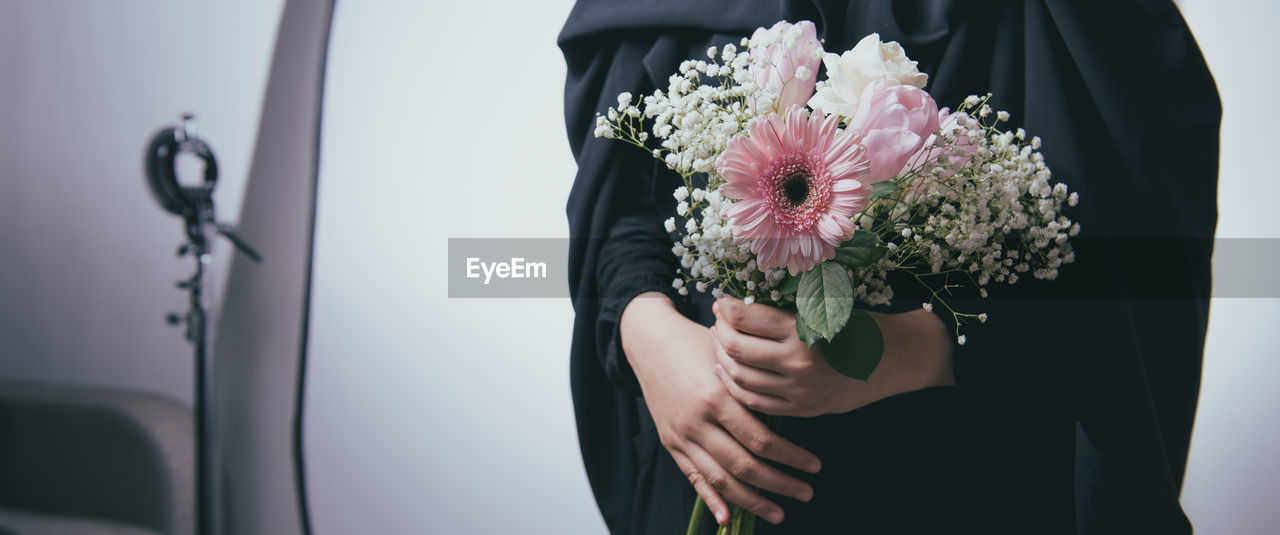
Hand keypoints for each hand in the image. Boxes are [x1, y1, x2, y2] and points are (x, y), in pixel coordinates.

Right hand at [621, 293, 821, 525]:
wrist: (650, 343)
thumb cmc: (697, 345)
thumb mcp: (728, 359)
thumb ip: (754, 387)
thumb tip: (795, 408)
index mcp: (716, 397)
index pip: (761, 440)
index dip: (791, 457)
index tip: (814, 466)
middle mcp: (697, 422)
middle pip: (744, 466)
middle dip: (779, 484)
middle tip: (806, 492)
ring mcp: (682, 436)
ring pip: (720, 480)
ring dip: (753, 501)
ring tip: (779, 512)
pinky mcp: (671, 444)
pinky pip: (693, 478)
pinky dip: (711, 501)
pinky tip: (727, 518)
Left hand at [711, 297, 954, 416]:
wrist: (894, 360)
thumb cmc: (858, 324)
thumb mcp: (825, 307)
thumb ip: (786, 308)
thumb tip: (738, 303)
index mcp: (803, 331)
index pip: (746, 318)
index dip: (726, 308)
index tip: (721, 301)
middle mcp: (798, 364)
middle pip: (737, 348)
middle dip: (720, 332)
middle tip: (718, 321)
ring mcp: (798, 391)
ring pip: (741, 377)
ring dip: (723, 359)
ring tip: (720, 344)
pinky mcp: (801, 409)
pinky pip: (755, 401)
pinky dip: (735, 386)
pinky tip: (727, 372)